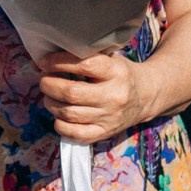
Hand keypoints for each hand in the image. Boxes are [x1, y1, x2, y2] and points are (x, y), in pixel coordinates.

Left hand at [35, 49, 157, 144]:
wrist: (147, 96)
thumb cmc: (121, 73)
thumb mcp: (111, 58)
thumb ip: (85, 56)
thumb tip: (46, 60)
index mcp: (116, 72)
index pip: (83, 65)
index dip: (58, 62)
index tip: (44, 62)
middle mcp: (114, 96)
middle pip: (71, 93)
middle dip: (49, 84)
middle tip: (44, 79)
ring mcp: (110, 117)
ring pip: (69, 113)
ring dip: (51, 103)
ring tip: (49, 95)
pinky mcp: (105, 133)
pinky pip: (75, 134)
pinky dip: (60, 124)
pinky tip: (59, 115)